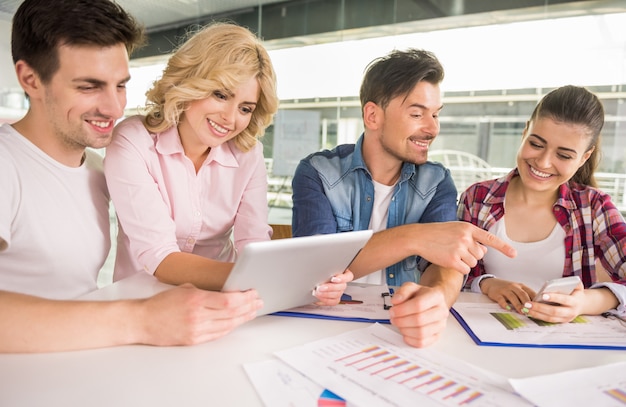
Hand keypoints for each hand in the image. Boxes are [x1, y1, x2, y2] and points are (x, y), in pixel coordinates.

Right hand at [138, 284, 262, 345]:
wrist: (142, 321)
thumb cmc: (161, 303)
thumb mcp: (185, 289)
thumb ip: (206, 291)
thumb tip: (227, 292)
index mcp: (196, 299)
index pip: (229, 300)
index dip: (245, 297)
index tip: (253, 292)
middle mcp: (198, 315)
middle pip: (232, 312)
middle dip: (249, 307)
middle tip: (258, 302)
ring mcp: (196, 330)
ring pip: (228, 325)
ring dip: (243, 318)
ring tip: (253, 311)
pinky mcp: (194, 340)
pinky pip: (218, 334)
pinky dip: (230, 327)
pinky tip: (238, 321)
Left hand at [313, 269, 353, 305]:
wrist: (319, 278)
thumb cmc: (324, 271)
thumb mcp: (326, 267)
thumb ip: (326, 268)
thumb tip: (321, 267)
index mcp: (344, 274)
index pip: (348, 276)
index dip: (342, 278)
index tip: (333, 278)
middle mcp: (342, 284)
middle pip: (341, 287)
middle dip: (330, 288)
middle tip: (320, 287)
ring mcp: (339, 292)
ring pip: (337, 295)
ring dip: (326, 294)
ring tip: (317, 292)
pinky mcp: (335, 299)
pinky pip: (332, 302)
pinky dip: (324, 300)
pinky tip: (318, 298)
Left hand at [388, 282, 448, 347]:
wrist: (431, 302)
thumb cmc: (421, 296)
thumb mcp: (410, 287)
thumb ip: (402, 292)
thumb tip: (396, 300)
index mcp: (436, 296)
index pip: (419, 305)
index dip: (402, 310)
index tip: (393, 311)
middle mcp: (441, 311)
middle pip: (419, 320)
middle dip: (401, 321)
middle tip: (393, 318)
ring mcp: (440, 325)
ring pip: (421, 333)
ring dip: (405, 330)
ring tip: (399, 324)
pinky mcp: (436, 336)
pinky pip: (422, 342)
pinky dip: (410, 340)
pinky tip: (405, 333)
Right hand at [421, 222, 516, 273]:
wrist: (419, 237)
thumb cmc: (437, 233)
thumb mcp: (456, 229)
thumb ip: (471, 237)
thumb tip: (484, 251)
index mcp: (468, 228)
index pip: (489, 239)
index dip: (503, 247)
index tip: (514, 254)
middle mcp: (466, 238)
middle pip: (480, 255)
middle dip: (472, 255)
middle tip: (457, 250)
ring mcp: (459, 249)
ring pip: (473, 263)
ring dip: (465, 262)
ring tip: (451, 253)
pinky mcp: (452, 260)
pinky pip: (465, 270)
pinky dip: (459, 268)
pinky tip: (448, 260)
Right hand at [480, 278, 534, 313]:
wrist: (491, 283)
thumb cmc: (507, 288)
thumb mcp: (517, 290)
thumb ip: (526, 296)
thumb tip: (537, 307)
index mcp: (521, 286)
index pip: (530, 292)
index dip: (536, 300)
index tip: (540, 307)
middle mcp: (513, 286)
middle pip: (522, 294)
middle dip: (527, 303)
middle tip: (531, 310)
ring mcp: (505, 290)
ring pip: (512, 297)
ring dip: (518, 305)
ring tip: (522, 312)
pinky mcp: (497, 294)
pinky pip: (501, 299)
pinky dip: (504, 304)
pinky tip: (508, 308)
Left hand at [524, 283, 585, 322]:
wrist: (582, 304)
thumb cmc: (576, 293)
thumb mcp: (577, 285)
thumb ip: (571, 282)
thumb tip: (561, 281)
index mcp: (575, 301)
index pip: (564, 300)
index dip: (554, 298)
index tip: (543, 295)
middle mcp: (570, 311)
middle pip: (554, 311)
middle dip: (540, 307)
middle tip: (528, 303)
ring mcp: (565, 318)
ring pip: (550, 318)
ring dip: (536, 313)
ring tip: (526, 308)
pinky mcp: (560, 321)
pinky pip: (548, 320)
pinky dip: (538, 316)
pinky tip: (529, 312)